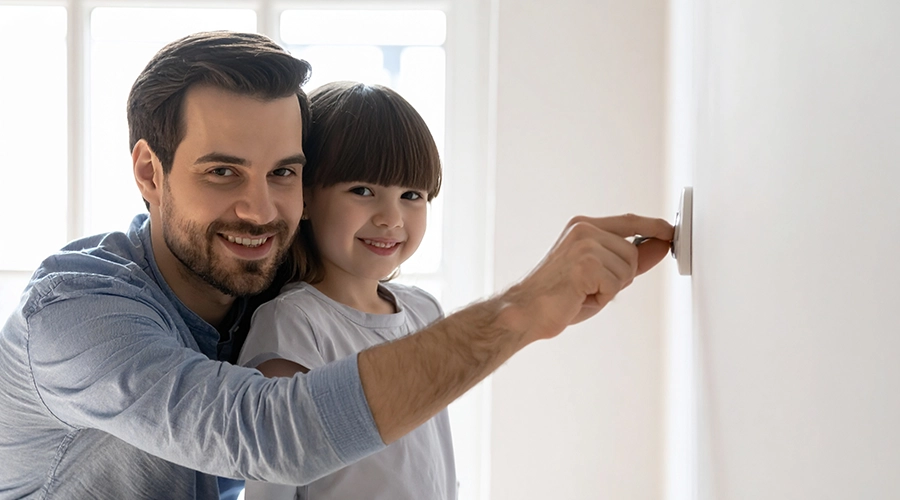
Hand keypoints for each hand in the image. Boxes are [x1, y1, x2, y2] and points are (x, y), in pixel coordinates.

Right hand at [501, 214, 672, 344]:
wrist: (527, 310)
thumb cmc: (559, 295)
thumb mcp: (600, 273)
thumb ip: (630, 259)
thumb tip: (662, 246)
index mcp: (583, 226)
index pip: (630, 221)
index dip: (654, 227)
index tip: (671, 232)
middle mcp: (584, 229)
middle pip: (633, 253)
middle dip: (621, 277)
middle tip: (589, 288)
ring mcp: (585, 244)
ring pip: (627, 269)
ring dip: (610, 289)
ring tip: (582, 292)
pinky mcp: (587, 263)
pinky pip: (616, 285)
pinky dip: (602, 298)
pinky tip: (579, 296)